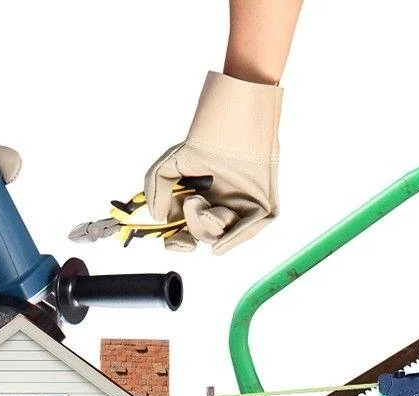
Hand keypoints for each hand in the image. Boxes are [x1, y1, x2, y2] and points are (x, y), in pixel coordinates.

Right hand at [144, 72, 280, 253]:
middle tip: (192, 202)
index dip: (177, 241)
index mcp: (199, 203)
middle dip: (193, 226)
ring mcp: (242, 209)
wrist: (231, 127)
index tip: (173, 240)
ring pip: (222, 235)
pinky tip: (219, 245)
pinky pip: (248, 231)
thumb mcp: (167, 167)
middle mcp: (220, 208)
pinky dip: (233, 239)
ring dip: (209, 225)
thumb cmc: (203, 142)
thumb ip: (156, 192)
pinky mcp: (262, 209)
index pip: (186, 232)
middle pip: (203, 236)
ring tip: (206, 203)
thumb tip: (158, 218)